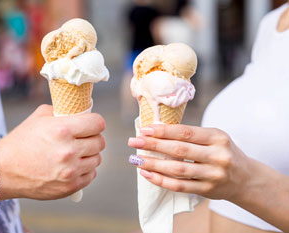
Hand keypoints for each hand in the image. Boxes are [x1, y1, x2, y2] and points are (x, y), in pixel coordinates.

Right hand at [0, 105, 104, 199]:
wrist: (3, 170)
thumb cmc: (21, 141)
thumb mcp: (40, 117)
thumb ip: (63, 112)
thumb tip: (82, 112)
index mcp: (62, 130)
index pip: (98, 123)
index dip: (95, 123)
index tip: (91, 124)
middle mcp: (69, 151)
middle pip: (100, 142)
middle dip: (93, 138)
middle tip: (83, 139)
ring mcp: (70, 171)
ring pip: (97, 159)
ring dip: (90, 155)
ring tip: (76, 153)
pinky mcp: (70, 186)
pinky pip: (91, 175)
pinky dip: (85, 170)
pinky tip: (73, 166)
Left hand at [128, 124, 252, 200]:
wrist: (245, 178)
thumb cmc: (223, 152)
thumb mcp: (214, 138)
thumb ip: (191, 135)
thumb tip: (156, 130)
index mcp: (217, 137)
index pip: (186, 132)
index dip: (163, 131)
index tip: (144, 129)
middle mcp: (217, 156)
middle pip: (179, 150)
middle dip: (153, 145)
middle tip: (133, 142)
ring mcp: (213, 175)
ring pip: (177, 169)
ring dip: (153, 164)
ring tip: (136, 160)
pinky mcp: (207, 190)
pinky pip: (180, 186)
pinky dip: (161, 180)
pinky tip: (147, 174)